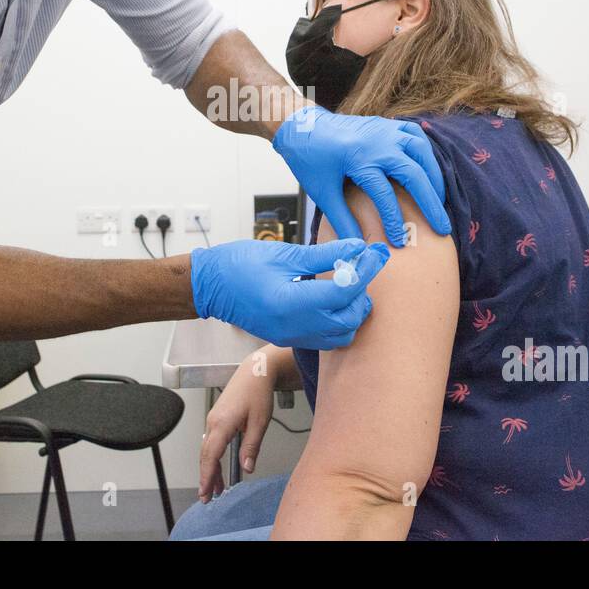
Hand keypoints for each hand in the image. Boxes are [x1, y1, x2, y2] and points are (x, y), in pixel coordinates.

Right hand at [190, 238, 389, 349]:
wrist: (210, 286)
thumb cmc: (239, 265)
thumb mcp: (283, 254)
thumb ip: (322, 254)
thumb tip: (355, 248)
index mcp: (290, 303)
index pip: (344, 291)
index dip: (365, 271)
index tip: (377, 253)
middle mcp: (293, 326)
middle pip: (349, 318)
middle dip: (362, 292)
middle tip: (361, 266)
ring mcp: (292, 336)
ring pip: (342, 334)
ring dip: (354, 310)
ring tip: (348, 284)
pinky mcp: (290, 338)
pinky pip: (328, 339)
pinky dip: (340, 322)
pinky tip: (335, 300)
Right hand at [198, 352, 277, 501]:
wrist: (254, 371)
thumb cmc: (258, 394)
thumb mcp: (260, 422)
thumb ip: (251, 446)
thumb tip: (246, 469)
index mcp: (222, 424)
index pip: (211, 456)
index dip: (207, 476)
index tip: (205, 492)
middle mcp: (213, 422)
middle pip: (205, 455)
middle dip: (206, 477)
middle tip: (207, 498)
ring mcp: (213, 419)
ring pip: (207, 449)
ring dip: (210, 469)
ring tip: (215, 489)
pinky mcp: (217, 417)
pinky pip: (211, 441)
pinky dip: (213, 457)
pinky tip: (219, 467)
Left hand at [272, 106, 451, 245]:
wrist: (303, 126)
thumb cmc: (310, 160)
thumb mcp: (323, 192)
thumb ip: (342, 220)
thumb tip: (357, 248)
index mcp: (359, 158)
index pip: (385, 194)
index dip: (394, 220)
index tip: (401, 241)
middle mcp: (378, 142)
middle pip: (414, 173)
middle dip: (430, 203)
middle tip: (442, 228)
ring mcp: (386, 130)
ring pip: (422, 152)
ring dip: (434, 177)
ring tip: (439, 202)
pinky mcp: (388, 124)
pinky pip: (416, 136)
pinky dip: (426, 153)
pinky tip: (430, 172)